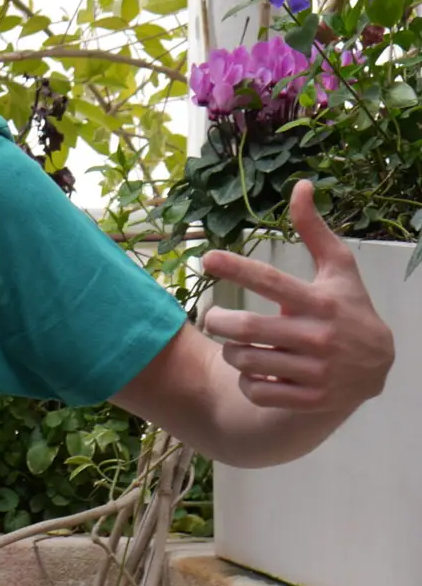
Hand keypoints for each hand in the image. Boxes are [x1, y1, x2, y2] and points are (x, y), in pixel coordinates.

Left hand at [200, 180, 393, 414]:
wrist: (378, 367)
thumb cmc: (350, 309)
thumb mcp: (339, 270)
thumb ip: (315, 231)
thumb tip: (300, 185)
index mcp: (320, 301)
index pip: (272, 281)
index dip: (237, 267)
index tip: (207, 257)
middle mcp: (319, 337)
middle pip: (247, 328)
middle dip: (218, 322)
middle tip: (212, 317)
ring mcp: (315, 372)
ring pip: (246, 361)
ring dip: (231, 352)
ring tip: (235, 345)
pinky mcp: (310, 399)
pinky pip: (256, 391)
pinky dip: (246, 381)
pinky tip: (254, 371)